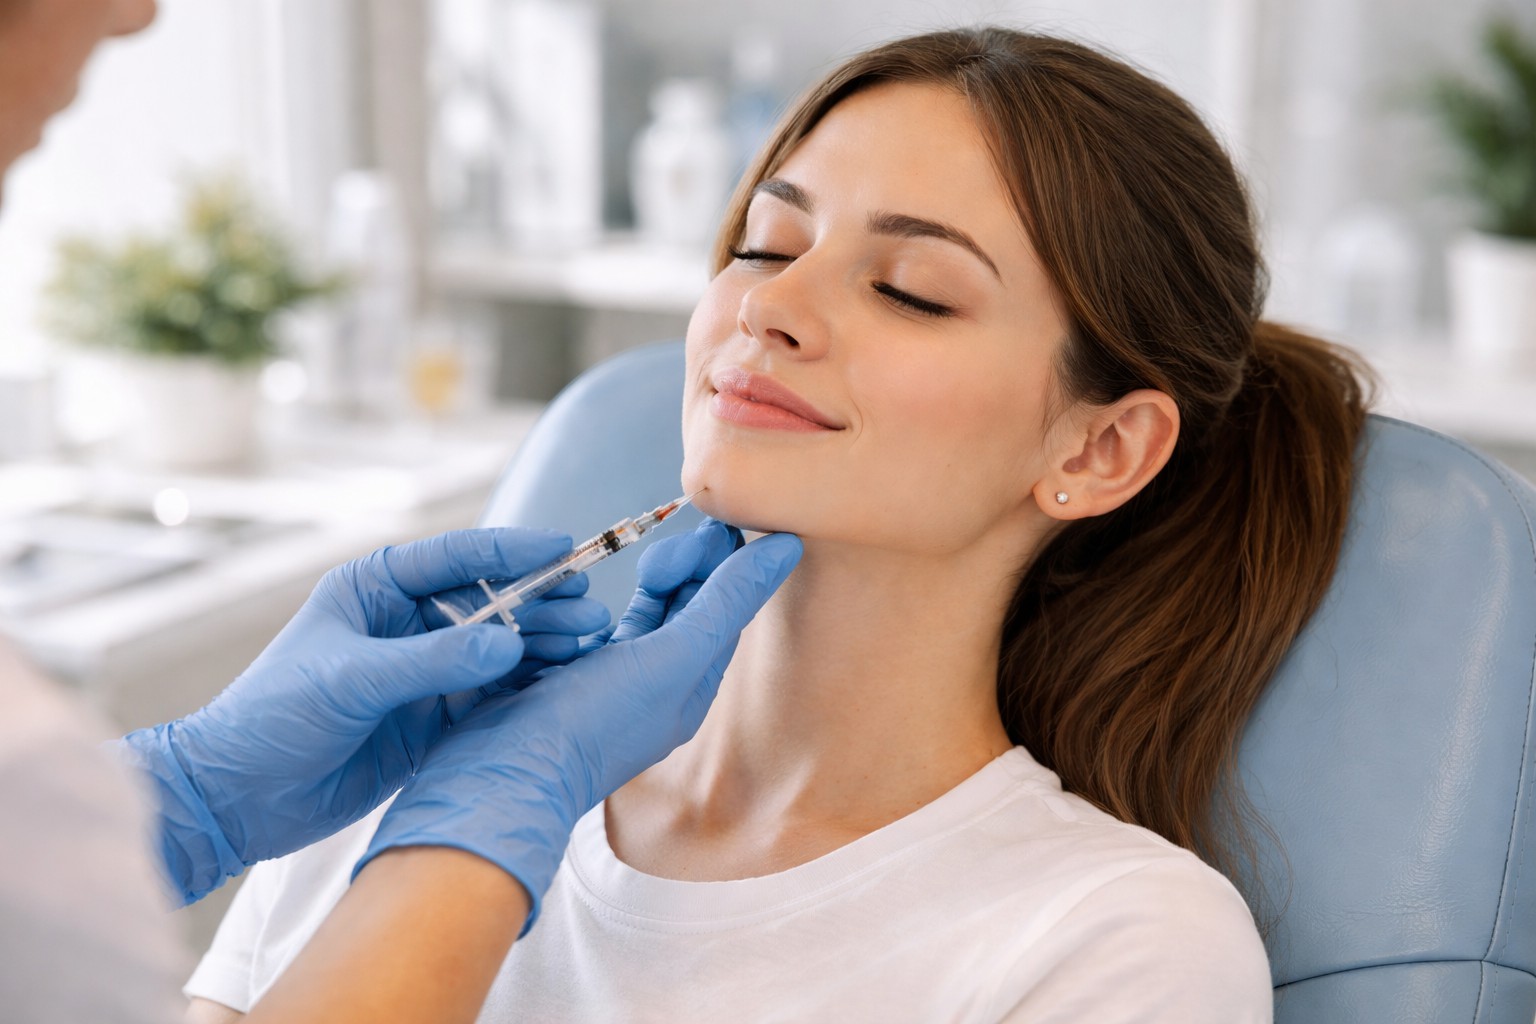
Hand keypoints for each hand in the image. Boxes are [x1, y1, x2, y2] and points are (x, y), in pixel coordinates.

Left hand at [119, 528, 610, 903]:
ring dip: (541, 645)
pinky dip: (527, 689)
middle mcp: (405, 623)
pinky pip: (491, 695)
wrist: (237, 799)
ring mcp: (422, 672)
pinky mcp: (431, 719)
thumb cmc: (272, 719)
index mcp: (375, 590)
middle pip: (488, 602)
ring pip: (497, 649)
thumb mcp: (354, 679)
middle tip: (587, 610)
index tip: (562, 548)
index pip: (455, 557)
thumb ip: (436, 660)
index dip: (512, 550)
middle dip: (539, 603)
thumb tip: (512, 641)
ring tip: (587, 644)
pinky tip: (562, 683)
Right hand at [357, 525, 801, 931]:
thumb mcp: (674, 657)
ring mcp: (606, 679)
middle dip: (680, 566)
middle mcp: (653, 684)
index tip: (715, 525)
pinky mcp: (560, 673)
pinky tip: (583, 586)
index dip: (722, 562)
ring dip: (639, 581)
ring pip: (636, 611)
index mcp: (689, 686)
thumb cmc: (594, 725)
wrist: (502, 777)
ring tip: (639, 561)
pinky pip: (586, 623)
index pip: (723, 609)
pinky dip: (589, 598)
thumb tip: (785, 548)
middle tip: (672, 541)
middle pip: (681, 606)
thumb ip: (727, 600)